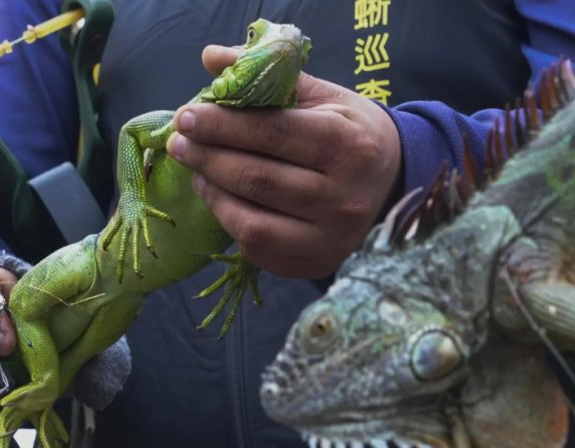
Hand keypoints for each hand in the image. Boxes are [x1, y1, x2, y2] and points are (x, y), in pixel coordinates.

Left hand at [167, 45, 401, 278]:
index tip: (188, 116)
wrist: (394, 185)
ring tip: (194, 168)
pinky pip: (258, 249)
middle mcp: (343, 198)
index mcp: (349, 146)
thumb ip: (270, 77)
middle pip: (257, 178)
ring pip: (252, 221)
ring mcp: (330, 238)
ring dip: (212, 191)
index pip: (273, 133)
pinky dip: (229, 220)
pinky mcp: (316, 263)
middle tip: (179, 141)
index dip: (223, 124)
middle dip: (208, 157)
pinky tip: (218, 196)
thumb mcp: (325, 97)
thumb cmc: (353, 135)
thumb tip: (211, 58)